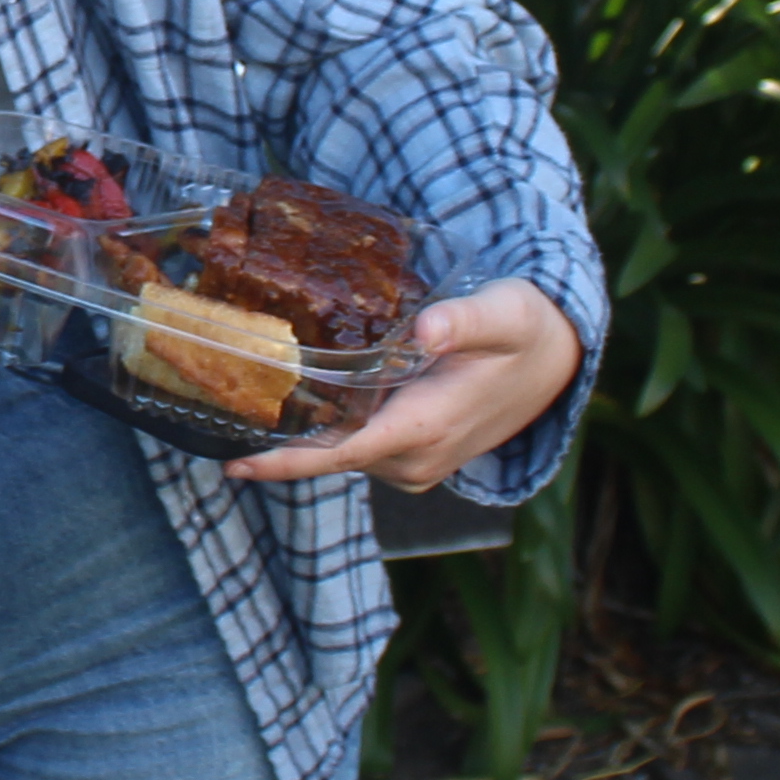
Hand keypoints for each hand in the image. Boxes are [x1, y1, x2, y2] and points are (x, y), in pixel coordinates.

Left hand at [227, 279, 584, 489]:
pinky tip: (305, 401)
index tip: (237, 465)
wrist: (556, 362)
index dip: (287, 463)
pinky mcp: (414, 459)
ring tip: (254, 396)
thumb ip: (463, 321)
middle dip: (278, 439)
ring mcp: (415, 465)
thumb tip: (427, 331)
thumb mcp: (502, 314)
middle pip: (330, 454)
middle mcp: (415, 458)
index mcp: (426, 428)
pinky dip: (329, 433)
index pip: (342, 454)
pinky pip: (359, 450)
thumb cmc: (526, 331)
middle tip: (223, 398)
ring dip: (302, 435)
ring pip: (342, 453)